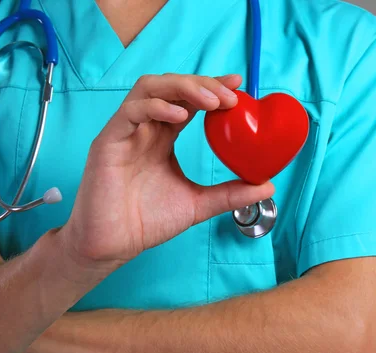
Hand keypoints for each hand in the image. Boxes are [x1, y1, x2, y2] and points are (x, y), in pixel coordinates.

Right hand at [60, 74, 273, 265]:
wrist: (114, 245)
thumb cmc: (148, 221)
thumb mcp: (199, 204)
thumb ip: (230, 193)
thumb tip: (267, 185)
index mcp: (162, 137)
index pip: (188, 101)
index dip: (211, 87)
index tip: (238, 84)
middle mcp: (145, 128)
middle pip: (172, 86)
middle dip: (203, 84)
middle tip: (230, 96)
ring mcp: (126, 132)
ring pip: (150, 88)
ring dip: (183, 88)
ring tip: (211, 100)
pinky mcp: (108, 142)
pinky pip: (130, 112)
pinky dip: (156, 107)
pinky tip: (180, 117)